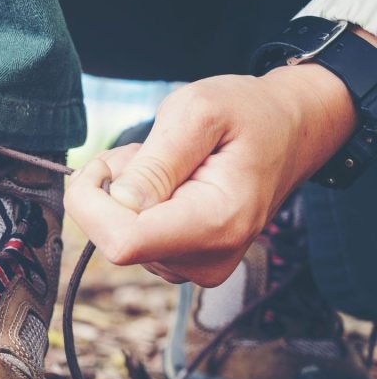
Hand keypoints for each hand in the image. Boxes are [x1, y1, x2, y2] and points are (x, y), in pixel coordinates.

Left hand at [65, 63, 357, 286]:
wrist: (288, 130)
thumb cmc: (245, 113)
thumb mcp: (197, 111)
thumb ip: (156, 161)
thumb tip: (119, 201)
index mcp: (216, 223)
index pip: (122, 241)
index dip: (91, 202)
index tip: (102, 163)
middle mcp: (207, 259)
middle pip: (113, 240)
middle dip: (111, 190)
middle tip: (148, 151)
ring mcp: (196, 266)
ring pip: (119, 238)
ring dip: (125, 194)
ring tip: (170, 162)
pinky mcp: (184, 263)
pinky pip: (133, 239)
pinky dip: (136, 207)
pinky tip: (169, 183)